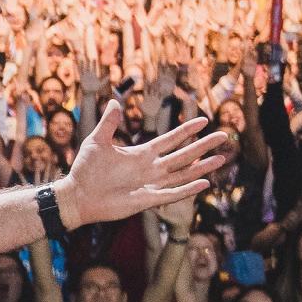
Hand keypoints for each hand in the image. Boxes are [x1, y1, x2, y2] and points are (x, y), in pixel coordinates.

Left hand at [55, 104, 229, 229]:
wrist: (77, 195)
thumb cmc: (85, 170)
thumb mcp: (97, 141)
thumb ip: (109, 123)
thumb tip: (115, 101)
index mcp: (141, 154)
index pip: (170, 140)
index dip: (187, 131)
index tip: (204, 120)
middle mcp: (150, 169)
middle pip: (183, 155)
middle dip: (203, 146)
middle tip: (224, 136)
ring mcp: (150, 185)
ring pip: (183, 174)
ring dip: (202, 167)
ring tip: (222, 158)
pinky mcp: (147, 200)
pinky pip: (172, 194)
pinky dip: (187, 189)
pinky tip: (204, 183)